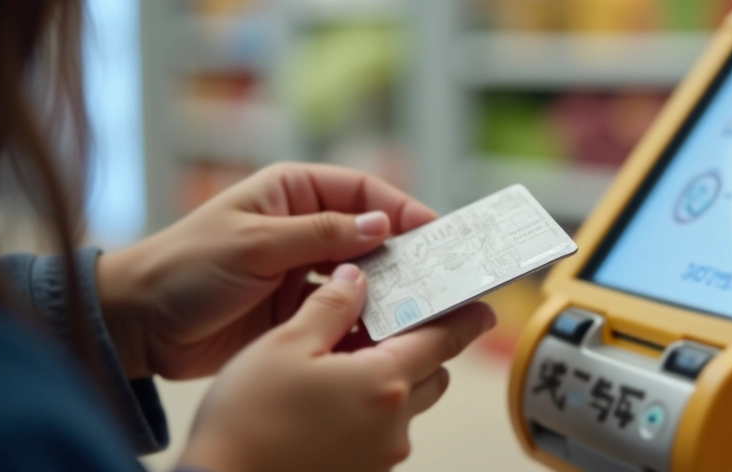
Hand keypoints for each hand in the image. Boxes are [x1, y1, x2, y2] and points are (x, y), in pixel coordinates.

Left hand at [97, 163, 437, 378]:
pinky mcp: (297, 308)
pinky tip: (381, 332)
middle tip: (436, 275)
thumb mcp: (254, 243)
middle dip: (401, 253)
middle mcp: (303, 226)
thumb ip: (320, 234)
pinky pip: (341, 309)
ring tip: (415, 307)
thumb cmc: (186, 267)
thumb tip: (381, 224)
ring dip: (385, 290)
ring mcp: (302, 269)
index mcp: (292, 192)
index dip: (400, 208)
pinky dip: (362, 319)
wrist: (139, 323)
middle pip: (368, 234)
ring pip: (360, 275)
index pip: (361, 191)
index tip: (432, 232)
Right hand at [179, 265, 495, 471]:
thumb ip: (332, 304)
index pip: (442, 341)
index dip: (464, 320)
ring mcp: (378, 455)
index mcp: (384, 383)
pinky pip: (381, 429)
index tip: (484, 308)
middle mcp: (393, 423)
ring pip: (406, 403)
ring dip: (393, 376)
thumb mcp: (286, 344)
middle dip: (422, 346)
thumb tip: (358, 278)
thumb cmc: (247, 417)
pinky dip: (371, 405)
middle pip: (430, 374)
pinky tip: (330, 394)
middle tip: (397, 319)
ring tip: (352, 354)